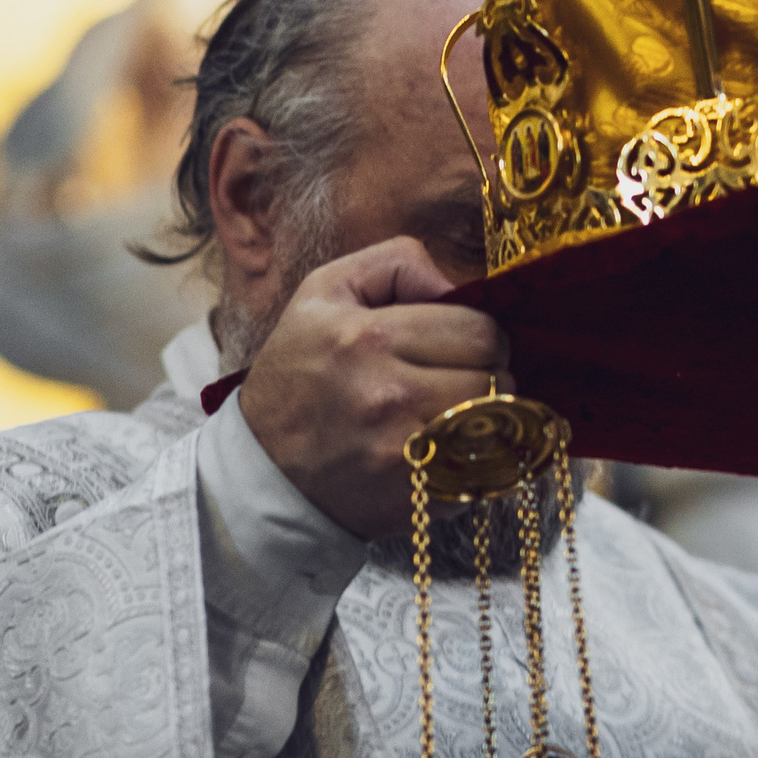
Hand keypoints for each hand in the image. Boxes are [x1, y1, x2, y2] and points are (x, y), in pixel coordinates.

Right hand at [236, 237, 511, 539]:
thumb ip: (395, 264)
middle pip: (494, 376)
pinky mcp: (414, 494)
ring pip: (495, 422)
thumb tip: (456, 285)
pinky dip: (476, 457)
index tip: (462, 345)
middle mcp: (388, 394)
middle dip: (488, 373)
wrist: (261, 470)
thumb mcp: (323, 293)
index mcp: (369, 337)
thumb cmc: (298, 375)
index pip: (480, 330)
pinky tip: (445, 448)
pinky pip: (483, 468)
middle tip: (461, 378)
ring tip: (455, 410)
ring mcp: (404, 449)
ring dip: (486, 415)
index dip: (481, 335)